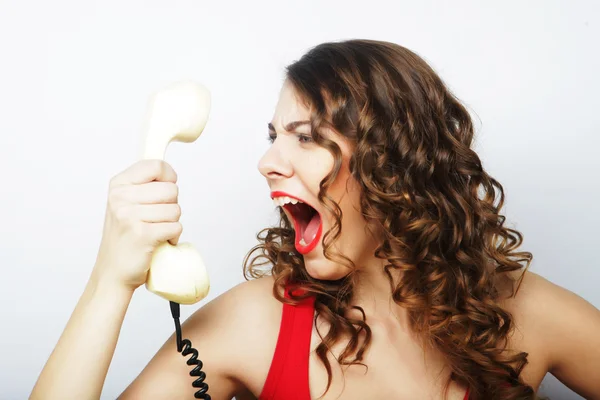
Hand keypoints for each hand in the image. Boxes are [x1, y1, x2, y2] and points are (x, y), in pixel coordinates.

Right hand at [92, 159, 182, 290]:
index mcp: (118, 185)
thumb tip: (168, 172)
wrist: (112, 273)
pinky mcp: (143, 234)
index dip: (169, 177)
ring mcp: (130, 216)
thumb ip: (143, 186)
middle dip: (171, 206)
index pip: (156, 165)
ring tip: (156, 232)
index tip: (166, 189)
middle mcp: (121, 198)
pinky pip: (176, 227)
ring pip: (176, 210)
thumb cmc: (125, 238)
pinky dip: (173, 237)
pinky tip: (159, 242)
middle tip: (157, 219)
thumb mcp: (125, 204)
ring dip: (172, 224)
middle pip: (171, 189)